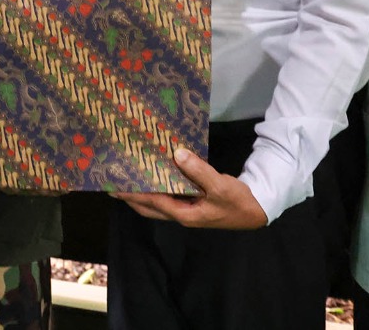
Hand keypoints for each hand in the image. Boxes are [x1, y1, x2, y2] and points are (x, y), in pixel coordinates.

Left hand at [113, 147, 267, 228]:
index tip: (117, 186)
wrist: (255, 211)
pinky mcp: (192, 205)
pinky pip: (168, 197)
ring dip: (142, 195)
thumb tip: (177, 153)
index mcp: (184, 214)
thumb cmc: (237, 202)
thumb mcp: (220, 186)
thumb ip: (199, 171)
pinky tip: (155, 176)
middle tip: (112, 187)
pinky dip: (157, 189)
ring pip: (157, 204)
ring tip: (128, 181)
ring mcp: (186, 210)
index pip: (153, 202)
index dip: (134, 194)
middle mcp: (181, 214)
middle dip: (131, 198)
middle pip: (149, 208)